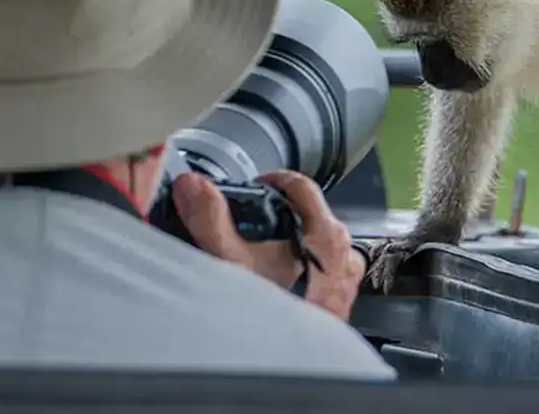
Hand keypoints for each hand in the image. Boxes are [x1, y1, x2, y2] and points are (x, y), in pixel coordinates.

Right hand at [172, 171, 365, 320]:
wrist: (285, 359)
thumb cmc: (267, 319)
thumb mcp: (230, 261)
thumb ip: (209, 220)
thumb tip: (193, 187)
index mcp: (323, 235)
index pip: (305, 187)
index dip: (277, 179)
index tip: (258, 184)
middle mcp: (341, 253)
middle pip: (315, 213)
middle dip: (286, 209)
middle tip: (261, 214)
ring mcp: (345, 277)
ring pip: (324, 241)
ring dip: (298, 236)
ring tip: (271, 244)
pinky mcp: (341, 297)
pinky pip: (329, 267)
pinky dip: (309, 262)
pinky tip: (287, 273)